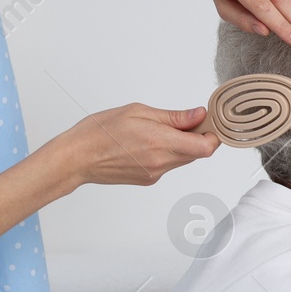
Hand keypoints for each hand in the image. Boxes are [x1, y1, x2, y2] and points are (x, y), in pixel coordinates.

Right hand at [56, 103, 219, 187]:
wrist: (77, 158)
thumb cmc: (101, 131)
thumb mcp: (138, 112)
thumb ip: (173, 117)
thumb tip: (199, 115)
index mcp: (161, 142)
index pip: (206, 147)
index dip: (213, 134)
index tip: (208, 121)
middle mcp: (161, 163)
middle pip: (197, 153)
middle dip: (198, 136)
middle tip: (186, 119)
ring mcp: (155, 174)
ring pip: (183, 159)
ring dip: (182, 144)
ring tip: (160, 129)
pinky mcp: (148, 180)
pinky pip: (168, 165)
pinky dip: (167, 153)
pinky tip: (148, 142)